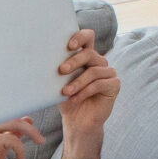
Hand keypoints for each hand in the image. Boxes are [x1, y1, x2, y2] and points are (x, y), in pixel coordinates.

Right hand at [0, 111, 44, 158]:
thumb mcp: (2, 144)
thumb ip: (11, 131)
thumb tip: (27, 119)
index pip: (7, 109)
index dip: (22, 115)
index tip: (32, 124)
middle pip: (12, 114)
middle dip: (30, 126)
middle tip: (40, 139)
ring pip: (16, 123)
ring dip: (31, 133)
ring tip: (39, 142)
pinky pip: (14, 139)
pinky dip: (21, 149)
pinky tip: (19, 158)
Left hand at [56, 29, 118, 147]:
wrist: (76, 122)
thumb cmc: (66, 99)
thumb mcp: (59, 82)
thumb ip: (58, 68)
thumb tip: (43, 56)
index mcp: (86, 56)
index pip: (88, 37)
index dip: (80, 37)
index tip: (69, 46)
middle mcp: (99, 61)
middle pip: (89, 53)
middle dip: (74, 61)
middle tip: (61, 71)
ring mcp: (108, 72)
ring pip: (93, 71)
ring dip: (77, 82)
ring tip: (65, 92)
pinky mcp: (114, 84)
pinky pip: (100, 84)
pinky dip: (85, 92)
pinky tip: (75, 99)